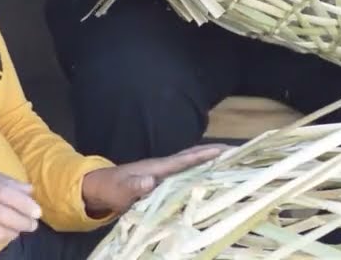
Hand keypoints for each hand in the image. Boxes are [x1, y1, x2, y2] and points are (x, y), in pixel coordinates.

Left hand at [81, 145, 226, 217]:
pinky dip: (201, 177)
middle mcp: (164, 168)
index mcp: (158, 167)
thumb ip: (134, 186)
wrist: (98, 189)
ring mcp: (164, 176)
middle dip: (216, 155)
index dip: (206, 154)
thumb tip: (151, 181)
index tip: (228, 150)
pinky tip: (211, 183)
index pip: (187, 159)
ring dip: (211, 165)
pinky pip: (187, 178)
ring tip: (234, 167)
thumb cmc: (109, 189)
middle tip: (241, 155)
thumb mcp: (120, 190)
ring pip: (193, 167)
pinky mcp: (163, 184)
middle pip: (195, 159)